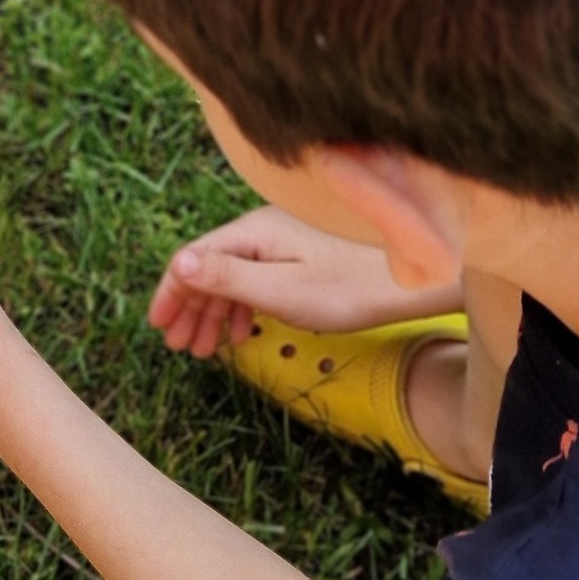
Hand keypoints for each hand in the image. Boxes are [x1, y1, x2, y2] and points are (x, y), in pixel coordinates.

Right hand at [149, 205, 462, 356]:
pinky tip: (244, 331)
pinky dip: (241, 305)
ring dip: (214, 311)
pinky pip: (256, 276)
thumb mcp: (283, 290)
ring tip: (205, 349)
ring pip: (233, 274)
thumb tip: (177, 265)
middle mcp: (261, 230)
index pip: (193, 260)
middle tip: (179, 347)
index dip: (171, 294)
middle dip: (190, 309)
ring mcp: (283, 240)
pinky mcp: (302, 254)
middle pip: (209, 267)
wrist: (419, 273)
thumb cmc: (351, 285)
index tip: (159, 327)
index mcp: (250, 234)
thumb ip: (229, 278)